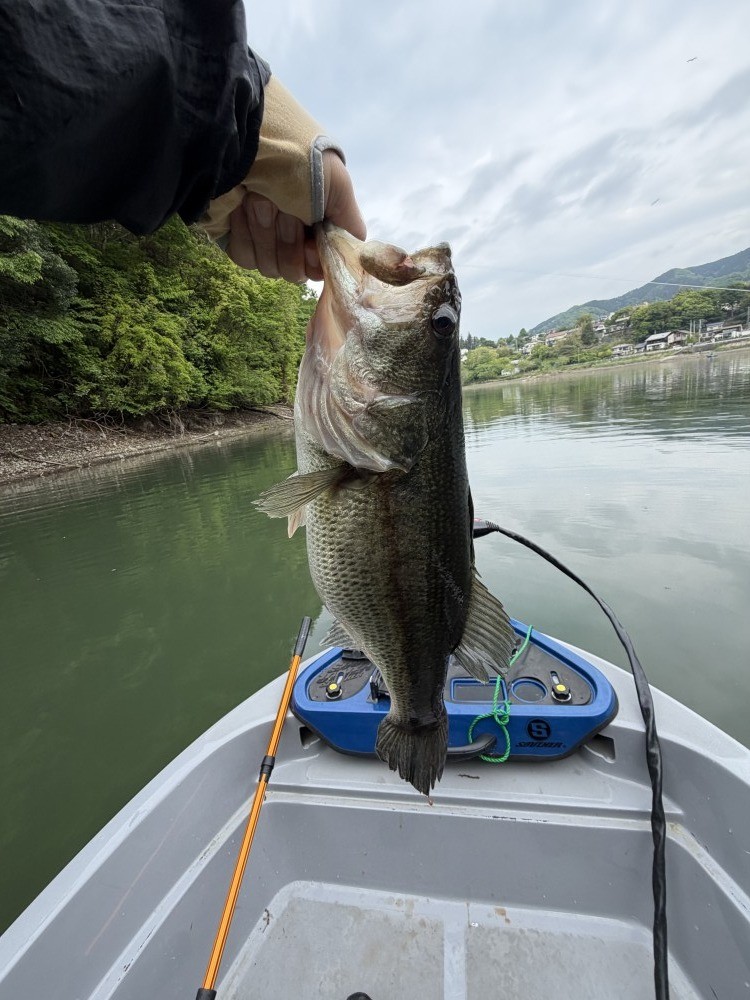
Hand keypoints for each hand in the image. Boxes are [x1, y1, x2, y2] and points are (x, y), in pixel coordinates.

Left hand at [227, 151, 365, 281]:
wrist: (247, 143)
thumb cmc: (298, 161)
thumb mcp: (337, 187)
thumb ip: (349, 222)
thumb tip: (355, 245)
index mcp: (316, 224)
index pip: (317, 267)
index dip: (314, 259)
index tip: (311, 243)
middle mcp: (290, 233)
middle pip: (292, 271)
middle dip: (288, 240)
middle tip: (283, 208)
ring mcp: (260, 237)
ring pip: (267, 265)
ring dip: (264, 231)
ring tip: (259, 197)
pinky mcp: (234, 237)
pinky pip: (244, 256)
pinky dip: (243, 232)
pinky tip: (240, 205)